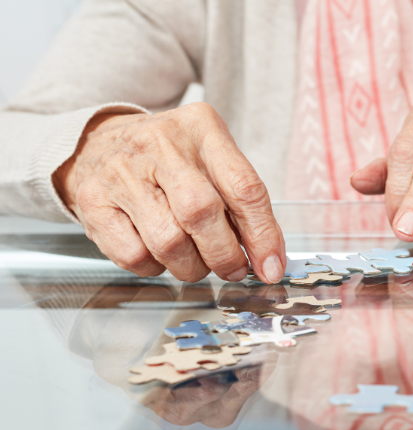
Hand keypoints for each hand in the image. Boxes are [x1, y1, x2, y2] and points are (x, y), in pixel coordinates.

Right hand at [53, 103, 285, 282]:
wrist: (96, 143)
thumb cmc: (168, 159)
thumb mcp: (210, 160)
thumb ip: (240, 204)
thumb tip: (268, 259)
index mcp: (202, 129)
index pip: (244, 187)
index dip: (262, 234)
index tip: (271, 266)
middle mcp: (160, 145)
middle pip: (202, 214)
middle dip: (224, 255)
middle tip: (233, 269)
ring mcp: (122, 172)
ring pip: (168, 242)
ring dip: (191, 267)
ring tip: (195, 262)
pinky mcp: (92, 201)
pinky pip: (134, 256)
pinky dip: (155, 267)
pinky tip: (159, 254)